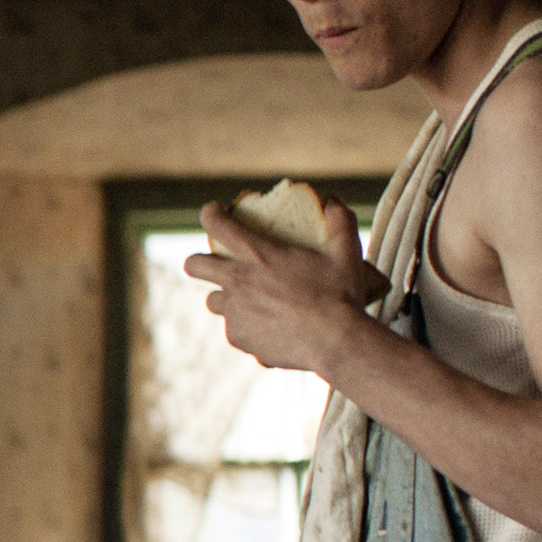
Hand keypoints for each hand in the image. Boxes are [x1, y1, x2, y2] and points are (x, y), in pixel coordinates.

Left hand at [183, 197, 381, 374]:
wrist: (337, 342)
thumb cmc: (341, 294)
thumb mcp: (346, 250)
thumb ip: (338, 219)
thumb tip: (332, 199)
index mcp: (258, 255)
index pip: (218, 225)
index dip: (210, 214)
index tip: (213, 211)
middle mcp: (238, 282)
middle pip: (195, 265)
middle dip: (198, 261)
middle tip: (211, 262)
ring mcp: (235, 313)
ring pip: (214, 301)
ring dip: (226, 298)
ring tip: (247, 300)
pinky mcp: (239, 338)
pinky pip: (236, 329)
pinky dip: (248, 327)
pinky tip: (268, 328)